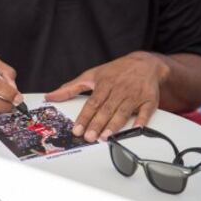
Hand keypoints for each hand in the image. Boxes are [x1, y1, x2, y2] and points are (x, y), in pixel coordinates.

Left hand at [45, 51, 169, 141]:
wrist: (144, 63)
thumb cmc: (115, 71)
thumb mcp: (91, 75)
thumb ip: (70, 88)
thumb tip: (50, 96)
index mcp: (104, 84)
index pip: (92, 103)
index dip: (84, 117)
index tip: (77, 129)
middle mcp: (119, 89)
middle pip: (106, 109)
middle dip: (97, 124)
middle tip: (89, 137)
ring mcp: (135, 95)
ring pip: (123, 111)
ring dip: (115, 125)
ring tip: (105, 137)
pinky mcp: (149, 99)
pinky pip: (146, 111)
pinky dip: (142, 120)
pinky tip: (136, 129)